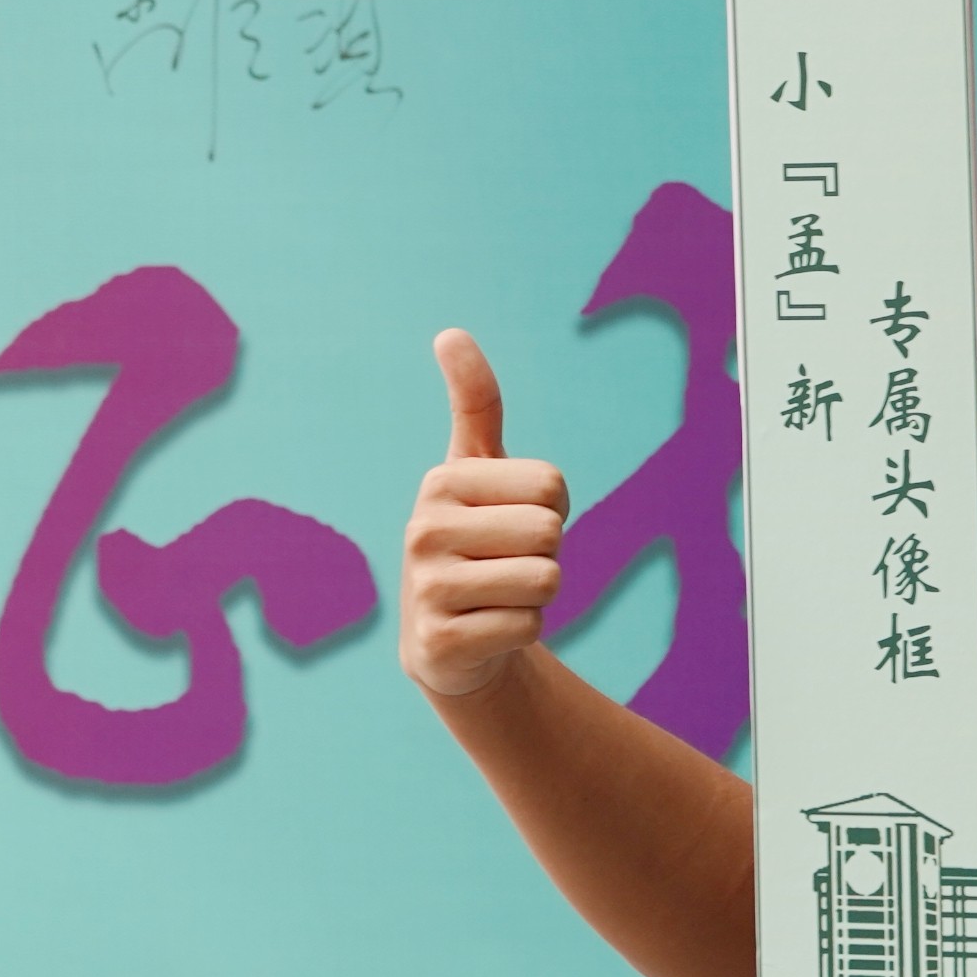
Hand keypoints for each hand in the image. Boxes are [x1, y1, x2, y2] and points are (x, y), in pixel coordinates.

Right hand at [401, 328, 573, 703]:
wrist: (446, 641)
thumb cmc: (475, 541)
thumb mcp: (477, 470)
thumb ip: (474, 403)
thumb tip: (449, 333)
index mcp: (441, 482)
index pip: (553, 485)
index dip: (552, 508)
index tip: (514, 522)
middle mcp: (423, 530)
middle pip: (551, 533)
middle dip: (547, 553)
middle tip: (508, 563)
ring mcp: (427, 590)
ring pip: (545, 581)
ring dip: (537, 594)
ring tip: (498, 595)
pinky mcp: (439, 644)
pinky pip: (529, 626)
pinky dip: (522, 630)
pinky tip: (487, 629)